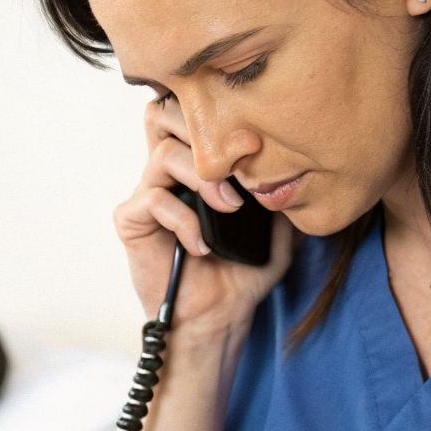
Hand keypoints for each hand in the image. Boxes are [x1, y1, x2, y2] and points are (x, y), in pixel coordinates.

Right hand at [116, 100, 293, 343]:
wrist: (216, 319)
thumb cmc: (241, 275)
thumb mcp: (277, 229)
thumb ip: (281, 193)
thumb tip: (297, 163)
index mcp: (195, 166)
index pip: (189, 111)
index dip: (215, 111)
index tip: (256, 139)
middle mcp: (166, 174)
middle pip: (162, 114)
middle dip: (199, 126)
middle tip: (237, 154)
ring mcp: (146, 195)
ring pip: (163, 153)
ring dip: (202, 177)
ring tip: (228, 207)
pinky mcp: (132, 222)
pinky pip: (154, 200)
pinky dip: (184, 220)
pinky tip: (202, 246)